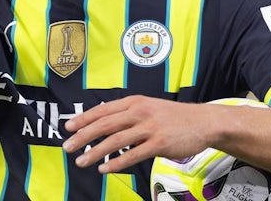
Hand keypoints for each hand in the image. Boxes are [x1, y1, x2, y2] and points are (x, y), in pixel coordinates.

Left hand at [62, 95, 215, 173]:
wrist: (203, 122)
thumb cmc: (173, 117)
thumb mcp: (148, 107)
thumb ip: (127, 113)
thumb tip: (104, 122)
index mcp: (134, 102)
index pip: (102, 110)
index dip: (83, 119)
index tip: (68, 127)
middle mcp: (139, 112)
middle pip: (104, 124)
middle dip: (83, 136)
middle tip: (67, 146)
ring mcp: (149, 127)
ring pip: (115, 140)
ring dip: (95, 151)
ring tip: (81, 161)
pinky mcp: (159, 144)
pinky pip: (133, 154)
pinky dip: (116, 162)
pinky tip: (104, 168)